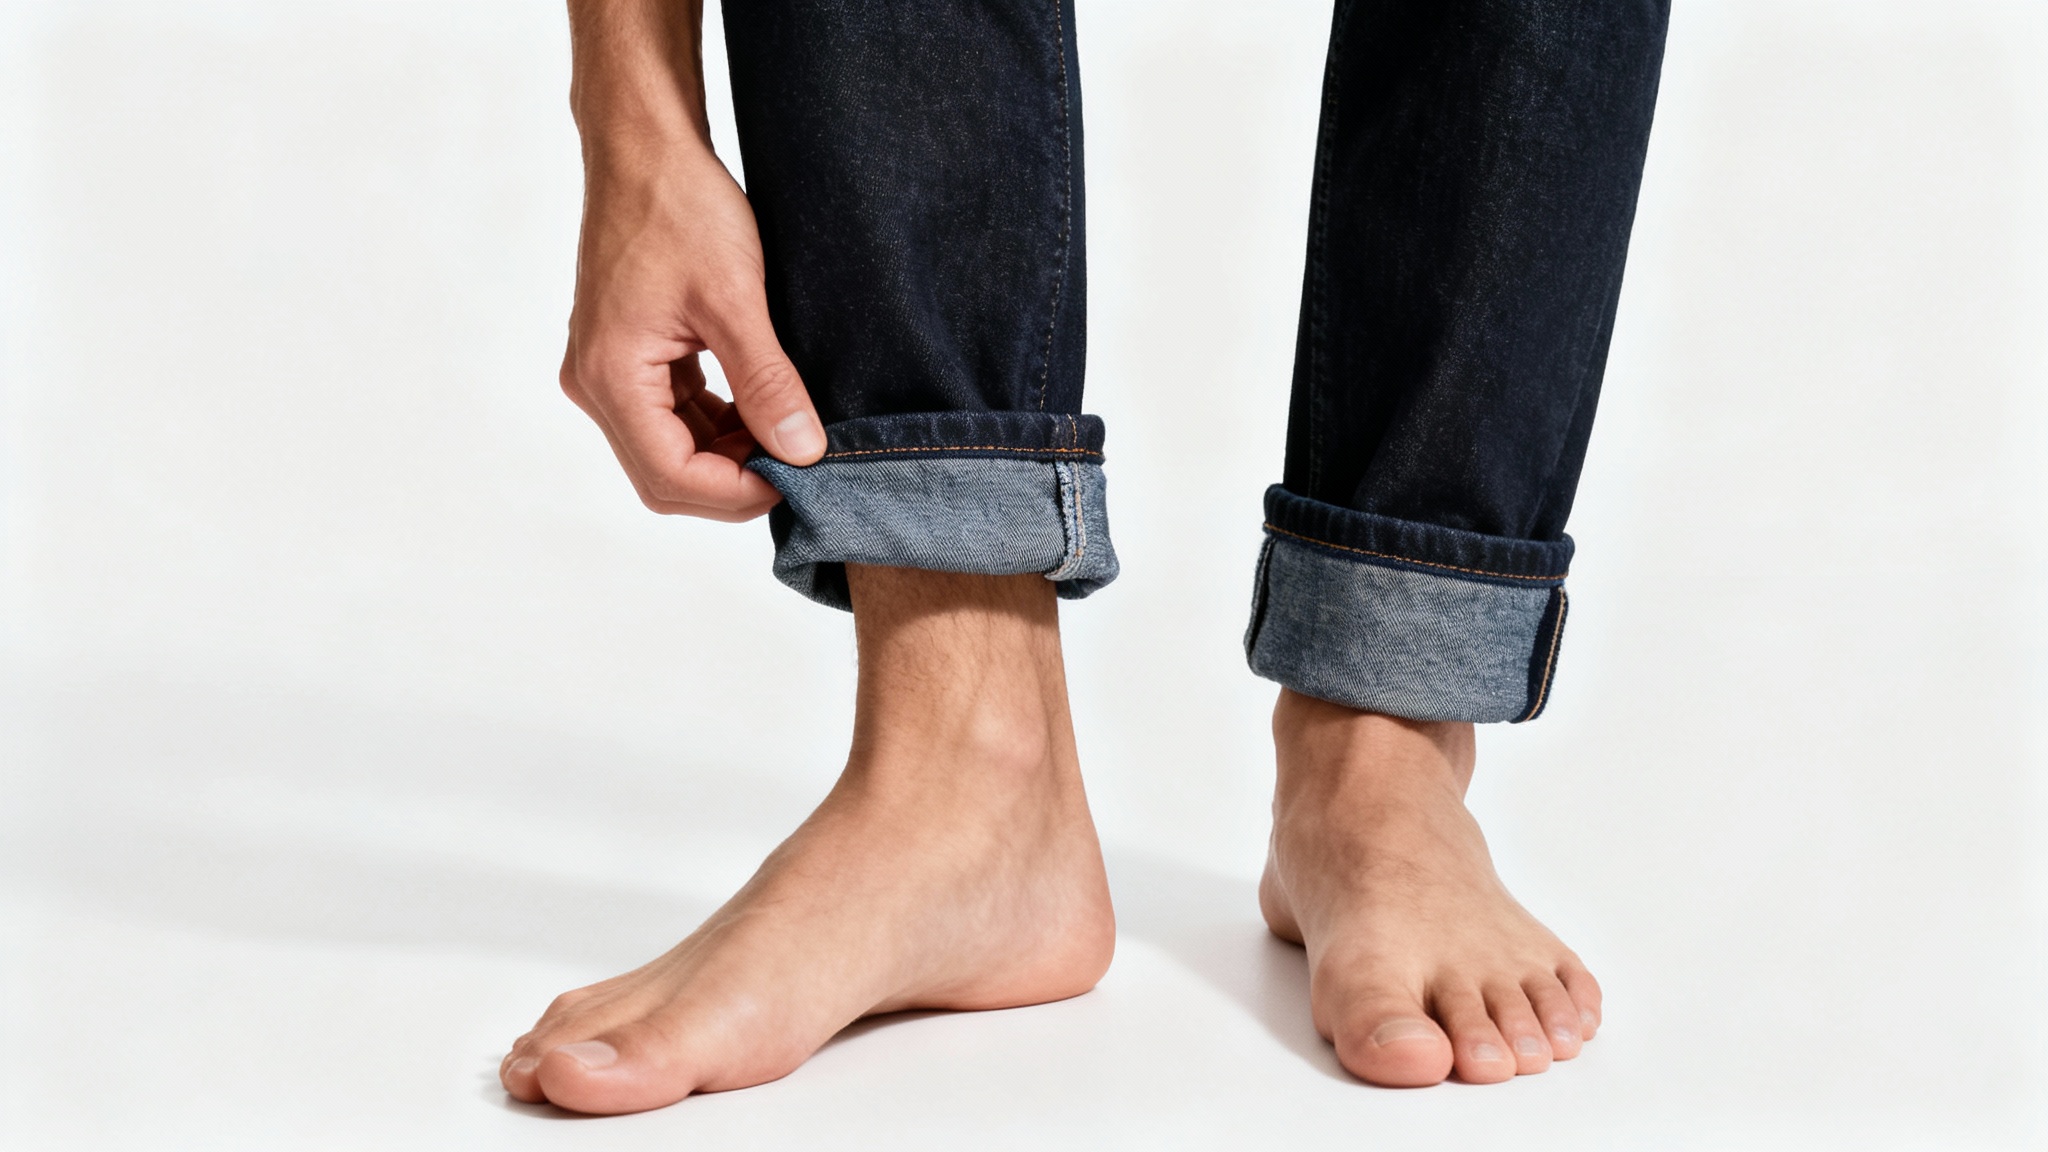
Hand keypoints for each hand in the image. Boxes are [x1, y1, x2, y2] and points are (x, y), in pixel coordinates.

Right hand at [560, 145, 824, 521]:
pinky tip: (761, 409)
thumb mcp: (735, 298)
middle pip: (665, 475)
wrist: (646, 147)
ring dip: (728, 455)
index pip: (671, 475)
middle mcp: (596, 383)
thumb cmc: (680, 206)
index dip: (738, 492)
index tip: (798, 478)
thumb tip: (801, 451)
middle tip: (799, 463)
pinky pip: (671, 417)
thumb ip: (766, 381)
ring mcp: (607, 371)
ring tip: (788, 433)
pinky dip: (717, 426)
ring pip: (670, 450)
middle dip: (733, 482)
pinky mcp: (627, 356)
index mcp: (611, 375)